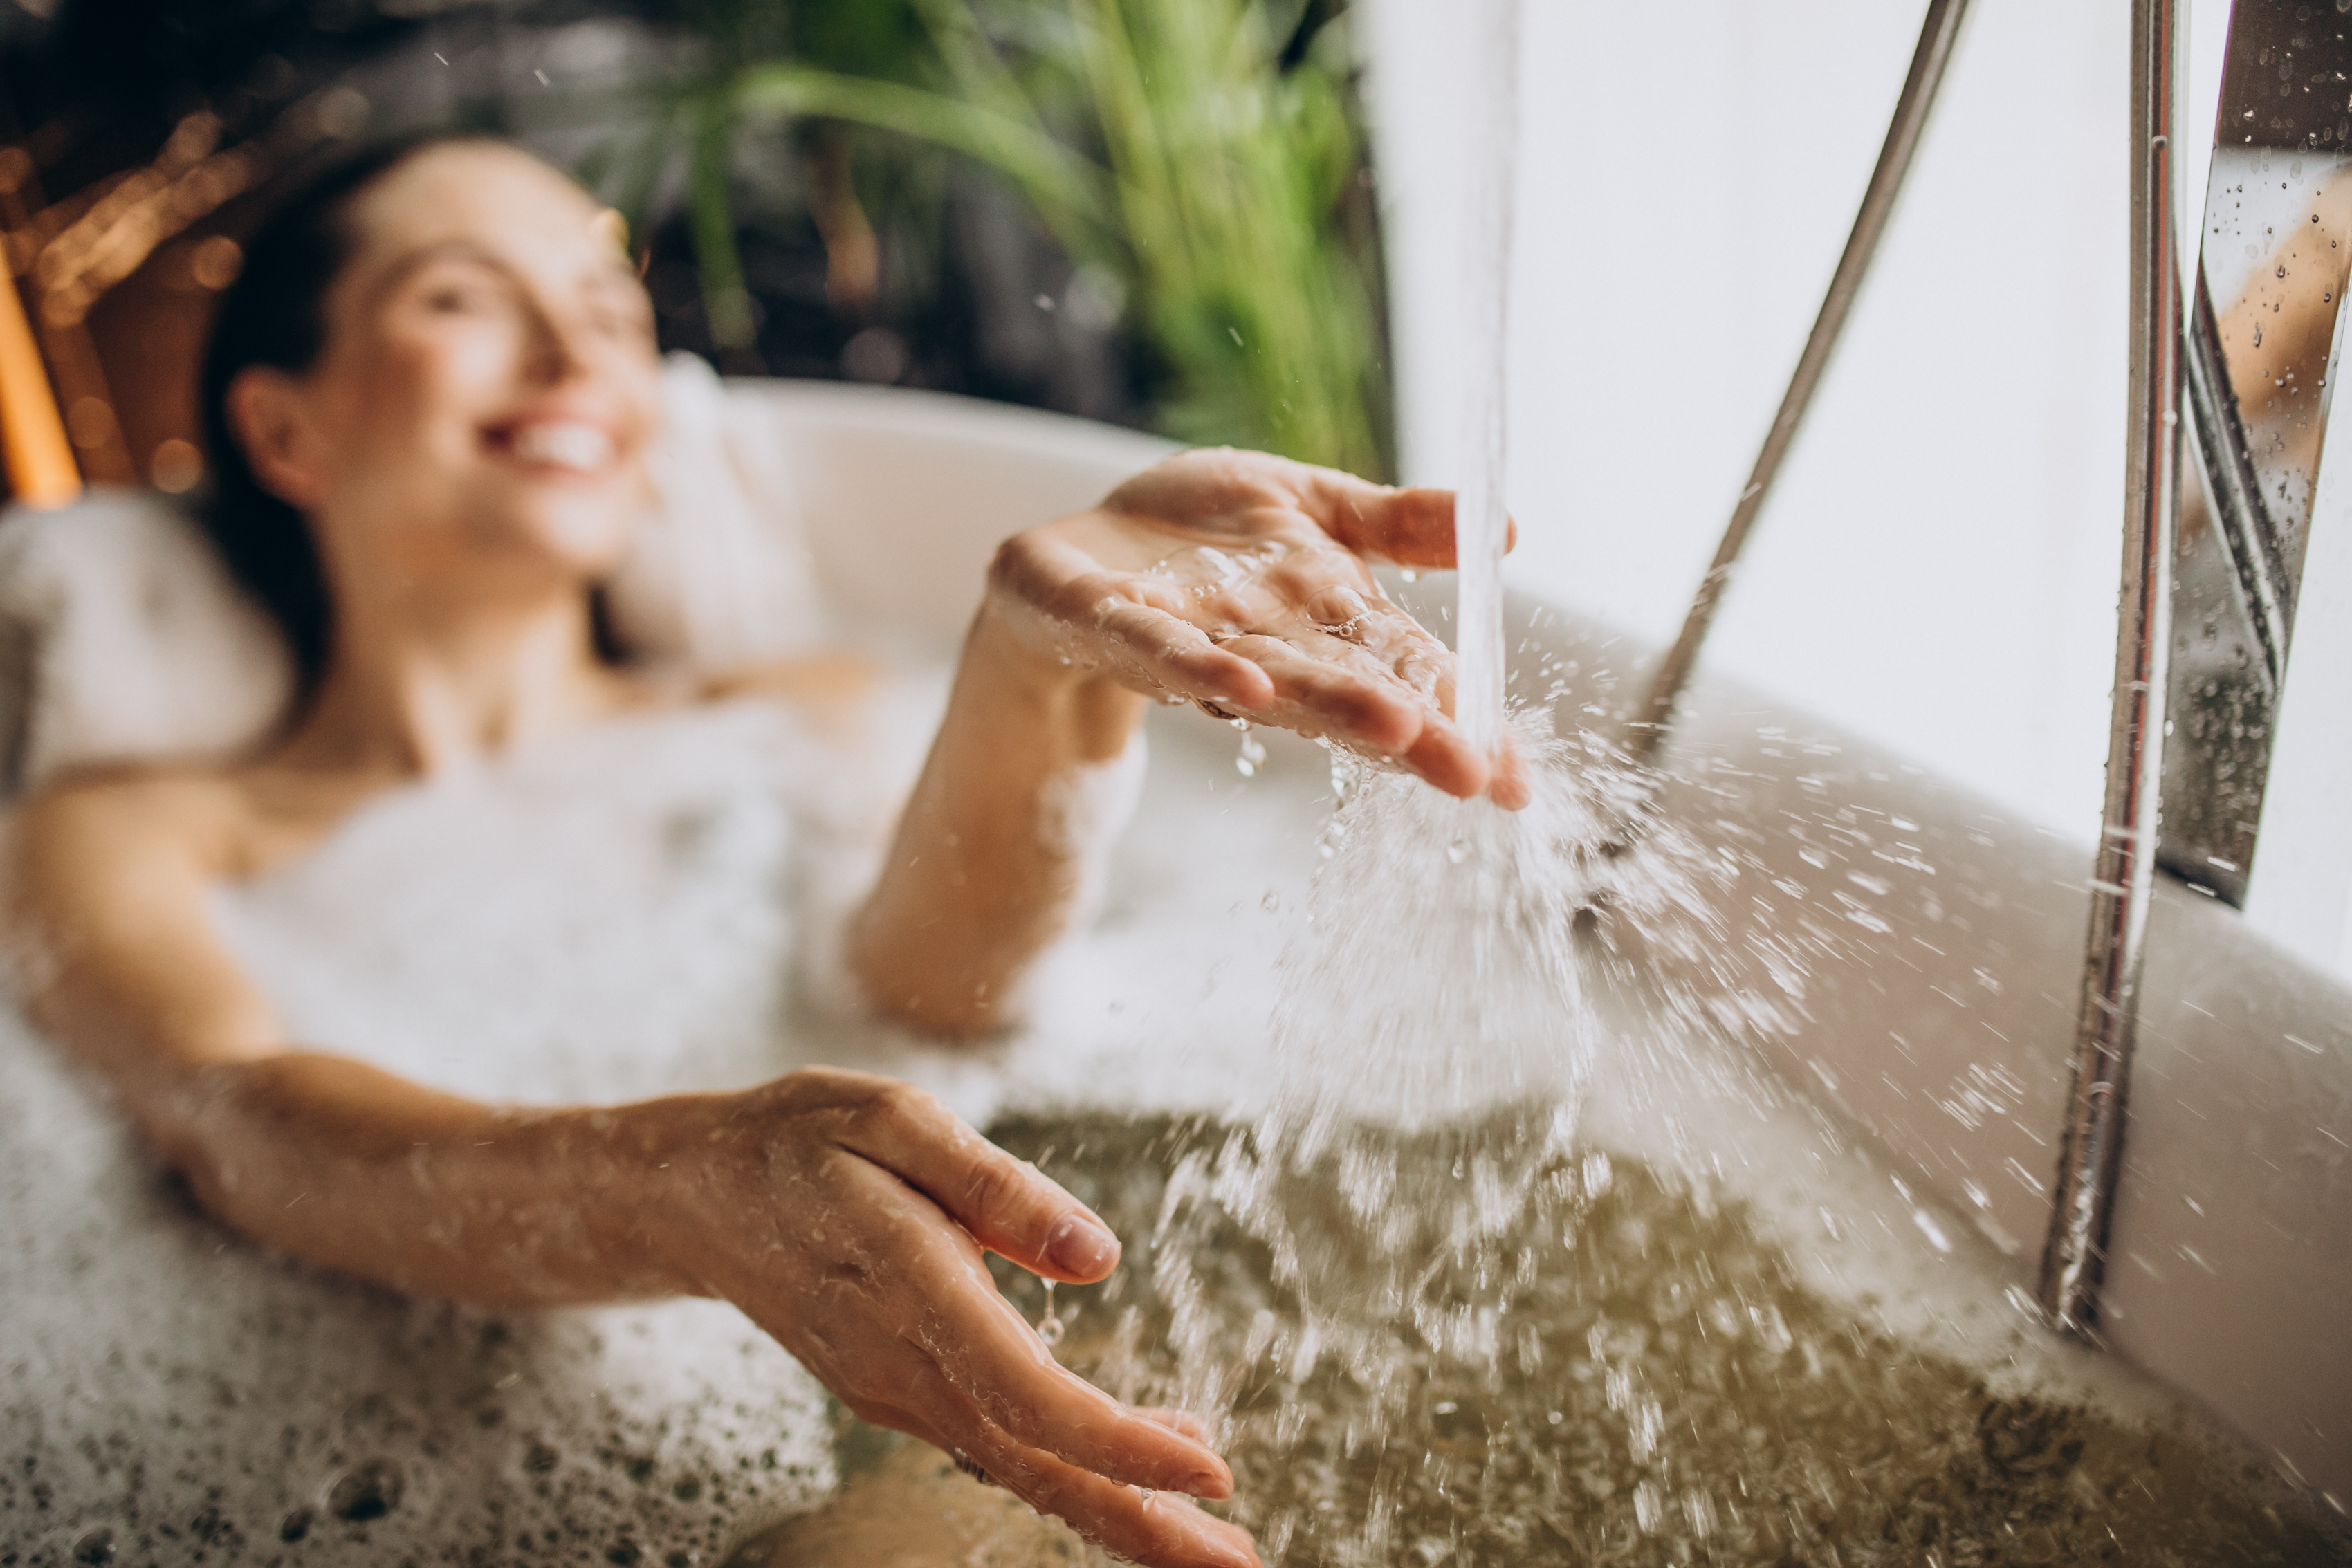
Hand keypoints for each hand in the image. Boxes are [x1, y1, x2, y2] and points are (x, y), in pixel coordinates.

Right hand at [642, 1068, 1260, 1567]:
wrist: (693, 1195)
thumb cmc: (796, 1141)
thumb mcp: (894, 1118)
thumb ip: (997, 1186)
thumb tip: (1099, 1256)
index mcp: (912, 1288)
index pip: (1028, 1396)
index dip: (1119, 1444)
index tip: (1209, 1470)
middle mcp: (905, 1362)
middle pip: (1036, 1466)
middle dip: (1139, 1524)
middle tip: (1237, 1562)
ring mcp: (897, 1389)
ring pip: (1019, 1468)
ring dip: (1115, 1509)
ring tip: (1210, 1537)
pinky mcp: (899, 1388)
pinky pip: (996, 1443)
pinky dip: (1070, 1467)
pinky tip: (1134, 1463)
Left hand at [985, 448, 1525, 806]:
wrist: (1072, 560)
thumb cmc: (1198, 548)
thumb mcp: (1309, 510)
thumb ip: (1395, 525)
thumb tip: (1507, 531)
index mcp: (1318, 622)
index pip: (1402, 670)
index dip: (1459, 718)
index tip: (1515, 775)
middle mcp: (1259, 647)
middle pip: (1345, 688)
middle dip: (1410, 727)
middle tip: (1471, 769)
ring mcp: (1181, 640)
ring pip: (1264, 677)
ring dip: (1327, 704)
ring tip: (1392, 728)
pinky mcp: (1096, 617)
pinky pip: (1150, 645)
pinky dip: (1194, 666)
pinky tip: (1239, 686)